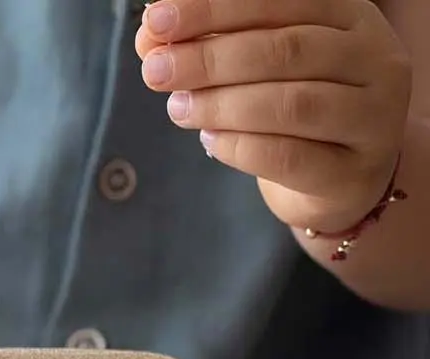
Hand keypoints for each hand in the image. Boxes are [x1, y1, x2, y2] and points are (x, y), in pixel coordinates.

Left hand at [136, 0, 411, 233]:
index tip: (157, 19)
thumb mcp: (258, 66)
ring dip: (222, 105)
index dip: (216, 8)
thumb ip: (212, 45)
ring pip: (291, 105)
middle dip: (212, 59)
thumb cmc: (294, 107)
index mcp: (350, 15)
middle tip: (156, 70)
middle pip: (286, 50)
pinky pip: (288, 158)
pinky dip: (239, 148)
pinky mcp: (351, 172)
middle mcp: (372, 57)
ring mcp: (371, 116)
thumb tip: (150, 34)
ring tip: (178, 108)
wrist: (341, 177)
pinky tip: (209, 141)